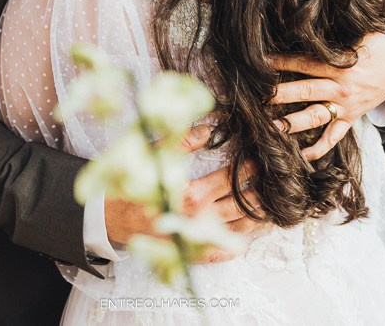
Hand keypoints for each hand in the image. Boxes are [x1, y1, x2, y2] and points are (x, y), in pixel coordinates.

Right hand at [105, 125, 258, 262]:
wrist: (106, 218)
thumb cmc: (128, 184)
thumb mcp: (151, 156)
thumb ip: (181, 142)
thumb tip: (208, 130)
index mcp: (190, 194)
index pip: (231, 179)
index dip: (249, 168)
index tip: (263, 159)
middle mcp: (196, 220)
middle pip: (241, 206)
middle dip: (262, 194)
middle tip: (279, 185)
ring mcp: (194, 239)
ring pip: (236, 231)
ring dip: (257, 220)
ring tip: (273, 210)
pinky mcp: (187, 253)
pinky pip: (218, 254)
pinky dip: (235, 247)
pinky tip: (247, 239)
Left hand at [269, 32, 384, 160]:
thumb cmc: (372, 45)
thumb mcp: (355, 34)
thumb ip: (331, 36)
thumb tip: (305, 23)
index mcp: (340, 65)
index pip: (305, 63)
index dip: (282, 62)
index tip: (260, 63)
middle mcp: (340, 87)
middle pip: (306, 91)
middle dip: (281, 95)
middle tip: (258, 99)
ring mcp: (345, 106)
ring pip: (316, 116)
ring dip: (294, 123)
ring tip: (273, 128)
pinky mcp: (351, 118)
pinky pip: (334, 137)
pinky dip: (319, 148)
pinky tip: (302, 157)